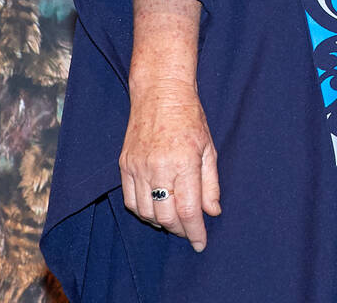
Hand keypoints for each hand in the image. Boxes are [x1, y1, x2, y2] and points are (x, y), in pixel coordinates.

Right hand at [120, 78, 220, 250]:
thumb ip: (211, 183)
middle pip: (165, 216)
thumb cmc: (190, 118)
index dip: (195, 231)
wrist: (159, 94)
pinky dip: (144, 212)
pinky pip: (131, 200)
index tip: (201, 243)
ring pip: (146, 212)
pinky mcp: (124, 165)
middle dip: (180, 230)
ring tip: (175, 221)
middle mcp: (157, 167)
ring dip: (162, 223)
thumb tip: (212, 212)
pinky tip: (156, 209)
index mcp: (183, 162)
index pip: (188, 209)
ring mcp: (137, 167)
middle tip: (190, 231)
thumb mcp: (209, 148)